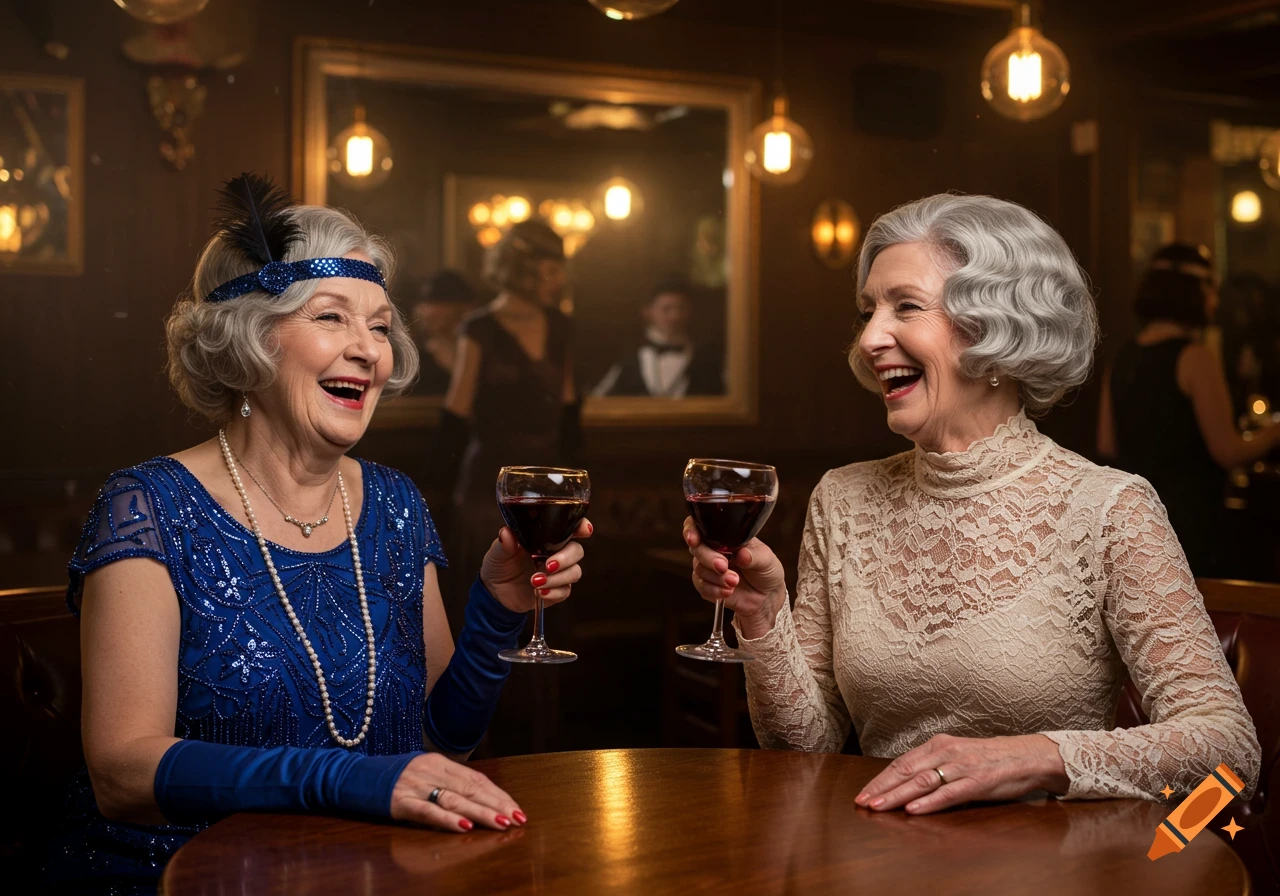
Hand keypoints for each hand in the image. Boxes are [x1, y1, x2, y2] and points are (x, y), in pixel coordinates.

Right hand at [390, 752, 526, 831]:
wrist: (356, 776)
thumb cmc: (395, 778)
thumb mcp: (425, 773)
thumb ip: (449, 782)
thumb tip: (481, 797)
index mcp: (440, 763)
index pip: (476, 778)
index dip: (498, 794)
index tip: (516, 809)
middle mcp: (431, 771)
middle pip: (470, 788)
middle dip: (496, 805)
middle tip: (517, 818)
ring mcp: (416, 786)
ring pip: (454, 799)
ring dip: (480, 812)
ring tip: (501, 823)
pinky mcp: (400, 801)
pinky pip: (427, 811)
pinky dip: (447, 819)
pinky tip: (464, 826)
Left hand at [480, 518, 591, 613]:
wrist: (494, 592)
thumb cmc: (500, 564)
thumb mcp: (498, 552)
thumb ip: (504, 543)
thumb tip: (506, 533)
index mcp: (546, 537)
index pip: (570, 528)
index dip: (582, 527)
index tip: (584, 531)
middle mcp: (557, 553)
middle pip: (577, 551)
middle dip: (566, 558)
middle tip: (548, 565)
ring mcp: (559, 573)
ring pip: (575, 572)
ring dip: (558, 578)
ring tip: (535, 581)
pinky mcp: (557, 591)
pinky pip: (565, 591)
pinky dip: (554, 592)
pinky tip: (539, 593)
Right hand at [682, 517, 786, 639]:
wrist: (767, 596)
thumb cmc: (766, 570)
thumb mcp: (767, 559)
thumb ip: (755, 556)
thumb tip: (742, 554)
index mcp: (725, 536)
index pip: (700, 525)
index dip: (692, 530)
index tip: (694, 539)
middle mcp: (713, 549)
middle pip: (697, 548)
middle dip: (708, 558)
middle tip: (723, 566)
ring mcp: (708, 568)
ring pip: (699, 569)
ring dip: (716, 578)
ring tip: (735, 582)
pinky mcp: (707, 586)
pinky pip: (702, 587)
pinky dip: (715, 590)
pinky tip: (728, 591)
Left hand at [854, 733, 1068, 814]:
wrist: (1027, 755)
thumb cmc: (989, 759)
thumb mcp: (956, 756)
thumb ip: (933, 766)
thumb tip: (905, 784)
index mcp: (938, 745)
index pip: (901, 763)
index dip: (880, 779)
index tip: (863, 792)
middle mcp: (946, 752)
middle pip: (906, 771)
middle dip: (882, 788)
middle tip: (862, 802)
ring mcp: (961, 766)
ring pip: (922, 781)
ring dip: (898, 795)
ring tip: (879, 806)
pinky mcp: (977, 781)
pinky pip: (949, 793)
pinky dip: (929, 802)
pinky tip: (913, 809)